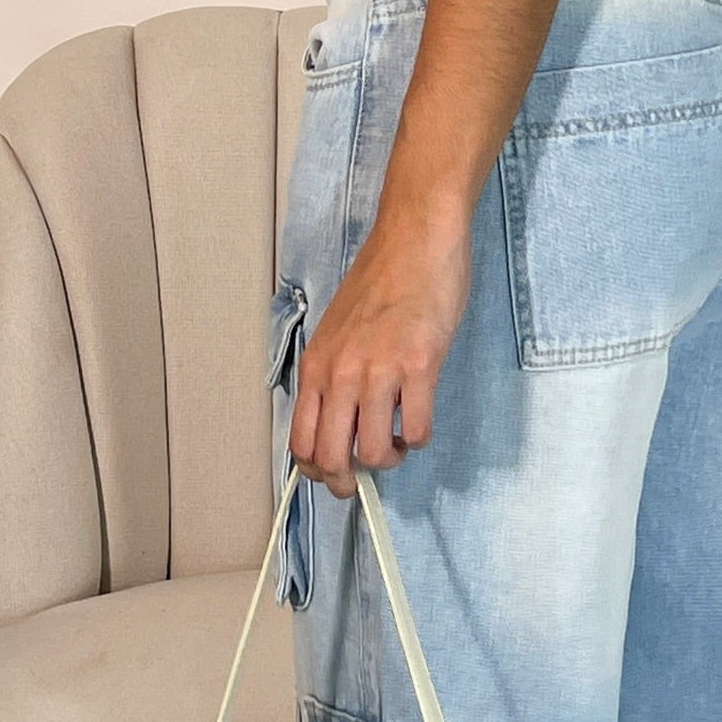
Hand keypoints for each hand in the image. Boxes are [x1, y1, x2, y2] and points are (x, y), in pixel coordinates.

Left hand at [288, 200, 472, 498]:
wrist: (415, 239)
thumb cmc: (381, 281)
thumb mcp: (339, 331)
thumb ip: (334, 375)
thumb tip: (341, 423)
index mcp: (316, 366)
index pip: (300, 443)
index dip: (317, 472)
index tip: (337, 472)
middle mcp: (340, 373)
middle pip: (331, 459)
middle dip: (349, 482)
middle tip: (369, 473)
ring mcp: (380, 371)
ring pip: (374, 452)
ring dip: (390, 459)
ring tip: (399, 441)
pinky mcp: (420, 365)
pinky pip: (418, 430)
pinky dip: (420, 437)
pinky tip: (421, 418)